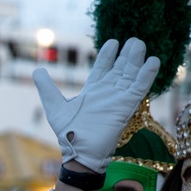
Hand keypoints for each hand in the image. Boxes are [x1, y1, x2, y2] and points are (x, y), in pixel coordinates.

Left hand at [33, 38, 159, 172]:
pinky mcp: (126, 106)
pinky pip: (139, 88)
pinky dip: (146, 75)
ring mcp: (118, 98)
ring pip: (130, 74)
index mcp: (91, 92)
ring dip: (136, 60)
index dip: (107, 55)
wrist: (79, 151)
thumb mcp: (54, 105)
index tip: (113, 41)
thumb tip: (37, 70)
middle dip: (126, 54)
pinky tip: (153, 61)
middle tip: (134, 39)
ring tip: (140, 43)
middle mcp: (107, 93)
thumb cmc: (68, 133)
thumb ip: (47, 87)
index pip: (102, 69)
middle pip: (119, 69)